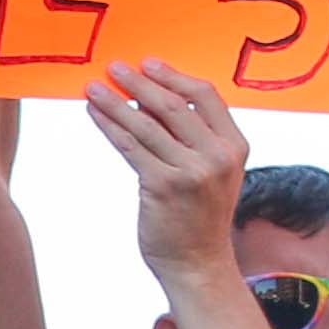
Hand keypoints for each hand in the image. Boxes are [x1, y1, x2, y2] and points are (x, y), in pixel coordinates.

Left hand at [84, 61, 250, 288]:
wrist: (197, 264)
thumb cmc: (199, 216)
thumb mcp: (212, 173)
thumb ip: (193, 138)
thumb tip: (150, 97)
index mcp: (235, 146)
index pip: (206, 95)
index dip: (174, 75)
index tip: (148, 64)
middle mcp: (216, 156)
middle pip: (173, 105)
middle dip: (139, 82)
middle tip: (115, 67)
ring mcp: (191, 172)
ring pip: (146, 124)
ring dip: (115, 102)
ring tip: (93, 88)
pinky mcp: (162, 187)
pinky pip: (130, 146)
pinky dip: (109, 126)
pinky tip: (94, 114)